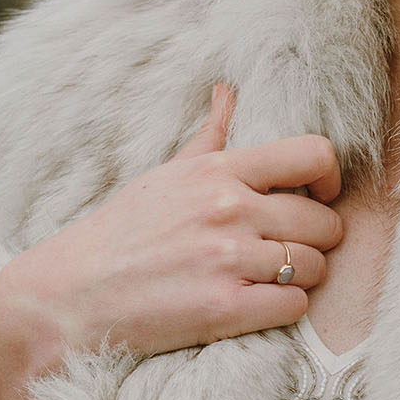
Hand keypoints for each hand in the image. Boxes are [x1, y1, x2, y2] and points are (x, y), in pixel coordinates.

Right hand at [0, 84, 343, 399]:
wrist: (69, 296)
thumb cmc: (121, 233)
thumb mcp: (165, 174)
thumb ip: (209, 135)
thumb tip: (228, 90)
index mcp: (217, 171)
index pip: (313, 154)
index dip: (330, 179)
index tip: (317, 197)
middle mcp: (228, 209)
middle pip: (324, 221)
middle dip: (315, 239)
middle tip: (288, 249)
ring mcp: (227, 259)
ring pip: (314, 267)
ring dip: (301, 278)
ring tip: (269, 279)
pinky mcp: (223, 310)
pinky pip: (294, 307)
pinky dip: (285, 309)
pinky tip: (259, 306)